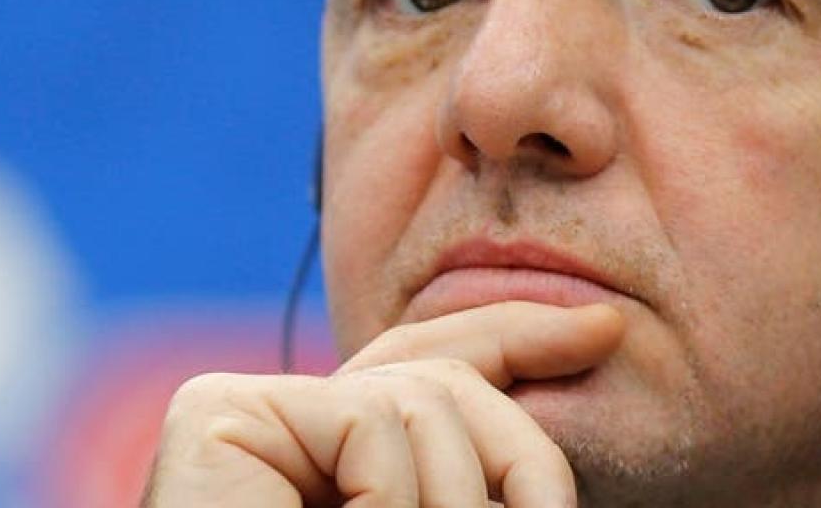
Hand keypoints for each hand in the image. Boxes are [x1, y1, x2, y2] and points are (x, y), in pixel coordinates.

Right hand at [141, 302, 624, 506]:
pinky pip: (368, 422)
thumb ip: (480, 460)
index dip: (520, 337)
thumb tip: (596, 334)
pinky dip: (394, 498)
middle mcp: (288, 420)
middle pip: (441, 382)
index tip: (604, 330)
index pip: (435, 367)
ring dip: (456, 503)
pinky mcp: (216, 414)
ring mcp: (246, 410)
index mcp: (339, 453)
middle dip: (518, 450)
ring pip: (419, 403)